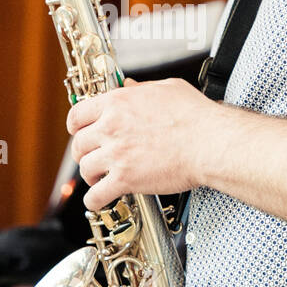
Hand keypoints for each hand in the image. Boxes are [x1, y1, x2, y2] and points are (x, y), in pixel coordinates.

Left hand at [66, 76, 210, 211]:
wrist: (210, 143)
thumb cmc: (196, 116)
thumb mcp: (167, 88)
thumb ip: (141, 88)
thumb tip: (129, 85)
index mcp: (117, 102)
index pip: (78, 114)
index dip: (76, 126)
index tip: (79, 132)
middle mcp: (111, 127)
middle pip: (79, 144)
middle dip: (84, 152)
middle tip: (93, 157)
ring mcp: (116, 154)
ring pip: (85, 169)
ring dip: (91, 175)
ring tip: (100, 178)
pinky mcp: (125, 179)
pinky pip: (96, 194)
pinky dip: (95, 200)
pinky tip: (100, 199)